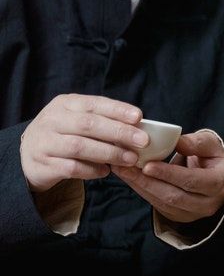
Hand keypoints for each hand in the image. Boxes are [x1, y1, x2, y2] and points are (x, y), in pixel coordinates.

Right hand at [20, 94, 146, 191]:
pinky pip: (72, 168)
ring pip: (80, 146)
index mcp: (64, 104)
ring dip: (109, 153)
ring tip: (130, 159)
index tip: (139, 117)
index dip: (117, 110)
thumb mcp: (78, 120)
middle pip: (88, 124)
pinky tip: (106, 171)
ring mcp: (45, 142)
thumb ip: (102, 120)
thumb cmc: (64, 134)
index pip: (93, 104)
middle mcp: (52, 120)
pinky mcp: (43, 164)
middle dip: (119, 132)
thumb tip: (137, 127)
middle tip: (142, 141)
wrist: (29, 155)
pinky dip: (92, 170)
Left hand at [112, 130, 223, 222]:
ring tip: (121, 170)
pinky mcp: (179, 216)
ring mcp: (192, 213)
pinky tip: (129, 178)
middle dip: (146, 181)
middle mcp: (207, 204)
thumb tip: (176, 141)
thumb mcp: (212, 145)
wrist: (221, 180)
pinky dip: (142, 191)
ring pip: (162, 203)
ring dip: (139, 187)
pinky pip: (157, 205)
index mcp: (218, 184)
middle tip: (124, 166)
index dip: (168, 174)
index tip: (147, 165)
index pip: (191, 181)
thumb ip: (197, 143)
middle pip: (173, 196)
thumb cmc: (215, 159)